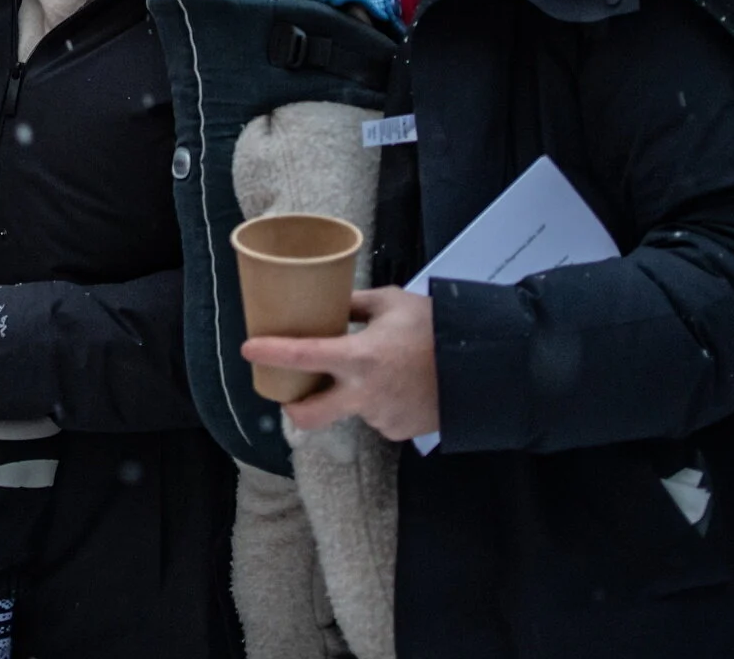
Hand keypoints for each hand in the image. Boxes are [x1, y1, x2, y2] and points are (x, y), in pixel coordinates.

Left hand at [239, 286, 439, 441]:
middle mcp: (364, 394)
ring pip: (350, 409)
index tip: (248, 350)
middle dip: (293, 408)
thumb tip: (325, 301)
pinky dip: (379, 403)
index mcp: (360, 356)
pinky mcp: (397, 432)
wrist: (484, 368)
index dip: (270, 354)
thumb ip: (353, 304)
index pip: (303, 356)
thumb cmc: (437, 328)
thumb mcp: (392, 303)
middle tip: (293, 392)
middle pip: (309, 415)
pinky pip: (376, 417)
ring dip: (353, 394)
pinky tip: (399, 386)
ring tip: (382, 371)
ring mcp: (380, 417)